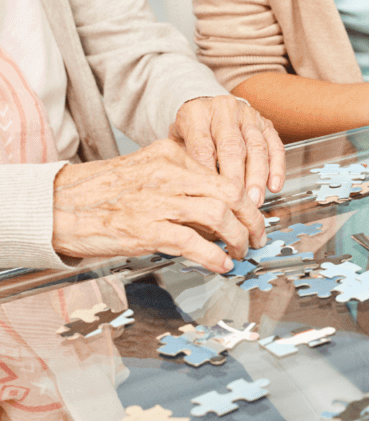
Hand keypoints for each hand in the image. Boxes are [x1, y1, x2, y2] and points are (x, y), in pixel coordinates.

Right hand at [52, 140, 266, 272]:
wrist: (58, 205)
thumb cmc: (104, 193)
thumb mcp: (148, 171)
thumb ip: (182, 181)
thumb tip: (219, 208)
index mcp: (171, 156)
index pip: (224, 173)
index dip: (247, 198)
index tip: (255, 215)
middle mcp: (168, 174)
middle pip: (230, 192)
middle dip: (253, 218)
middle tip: (258, 236)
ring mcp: (157, 201)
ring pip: (218, 214)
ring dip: (238, 237)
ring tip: (242, 252)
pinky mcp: (146, 229)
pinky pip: (192, 242)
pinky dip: (214, 255)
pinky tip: (221, 264)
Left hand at [169, 95, 285, 206]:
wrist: (206, 106)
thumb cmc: (190, 131)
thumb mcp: (176, 141)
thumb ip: (183, 161)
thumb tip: (193, 191)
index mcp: (196, 113)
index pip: (203, 146)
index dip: (208, 172)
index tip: (211, 194)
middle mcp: (224, 110)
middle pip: (232, 146)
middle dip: (236, 177)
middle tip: (236, 201)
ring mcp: (248, 116)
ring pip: (256, 147)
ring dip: (257, 177)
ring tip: (255, 200)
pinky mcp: (266, 124)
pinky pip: (275, 146)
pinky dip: (277, 168)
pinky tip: (275, 186)